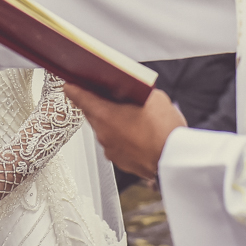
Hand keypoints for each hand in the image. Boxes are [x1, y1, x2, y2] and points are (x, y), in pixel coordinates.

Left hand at [62, 86, 185, 180]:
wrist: (176, 160)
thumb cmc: (165, 129)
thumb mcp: (153, 97)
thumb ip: (136, 91)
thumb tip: (132, 90)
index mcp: (104, 114)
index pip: (79, 97)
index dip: (74, 88)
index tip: (70, 84)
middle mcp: (102, 134)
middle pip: (92, 114)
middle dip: (98, 104)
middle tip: (108, 96)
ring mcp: (110, 150)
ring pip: (104, 130)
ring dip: (112, 122)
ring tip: (129, 116)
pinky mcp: (121, 162)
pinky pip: (115, 144)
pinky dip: (121, 138)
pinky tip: (137, 133)